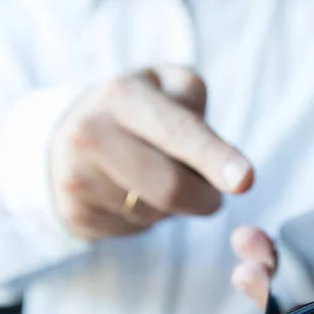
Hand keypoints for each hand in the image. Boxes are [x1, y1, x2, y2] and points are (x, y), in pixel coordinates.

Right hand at [51, 67, 253, 240]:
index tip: (245, 181)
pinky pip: (135, 230)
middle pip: (171, 188)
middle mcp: (89, 134)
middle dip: (205, 198)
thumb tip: (217, 158)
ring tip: (151, 175)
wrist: (68, 133)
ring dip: (173, 205)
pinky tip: (130, 193)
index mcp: (120, 95)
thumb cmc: (136, 110)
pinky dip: (147, 218)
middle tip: (211, 192)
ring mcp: (75, 177)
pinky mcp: (75, 214)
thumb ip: (194, 103)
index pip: (178, 132)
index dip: (215, 158)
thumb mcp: (166, 84)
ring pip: (156, 214)